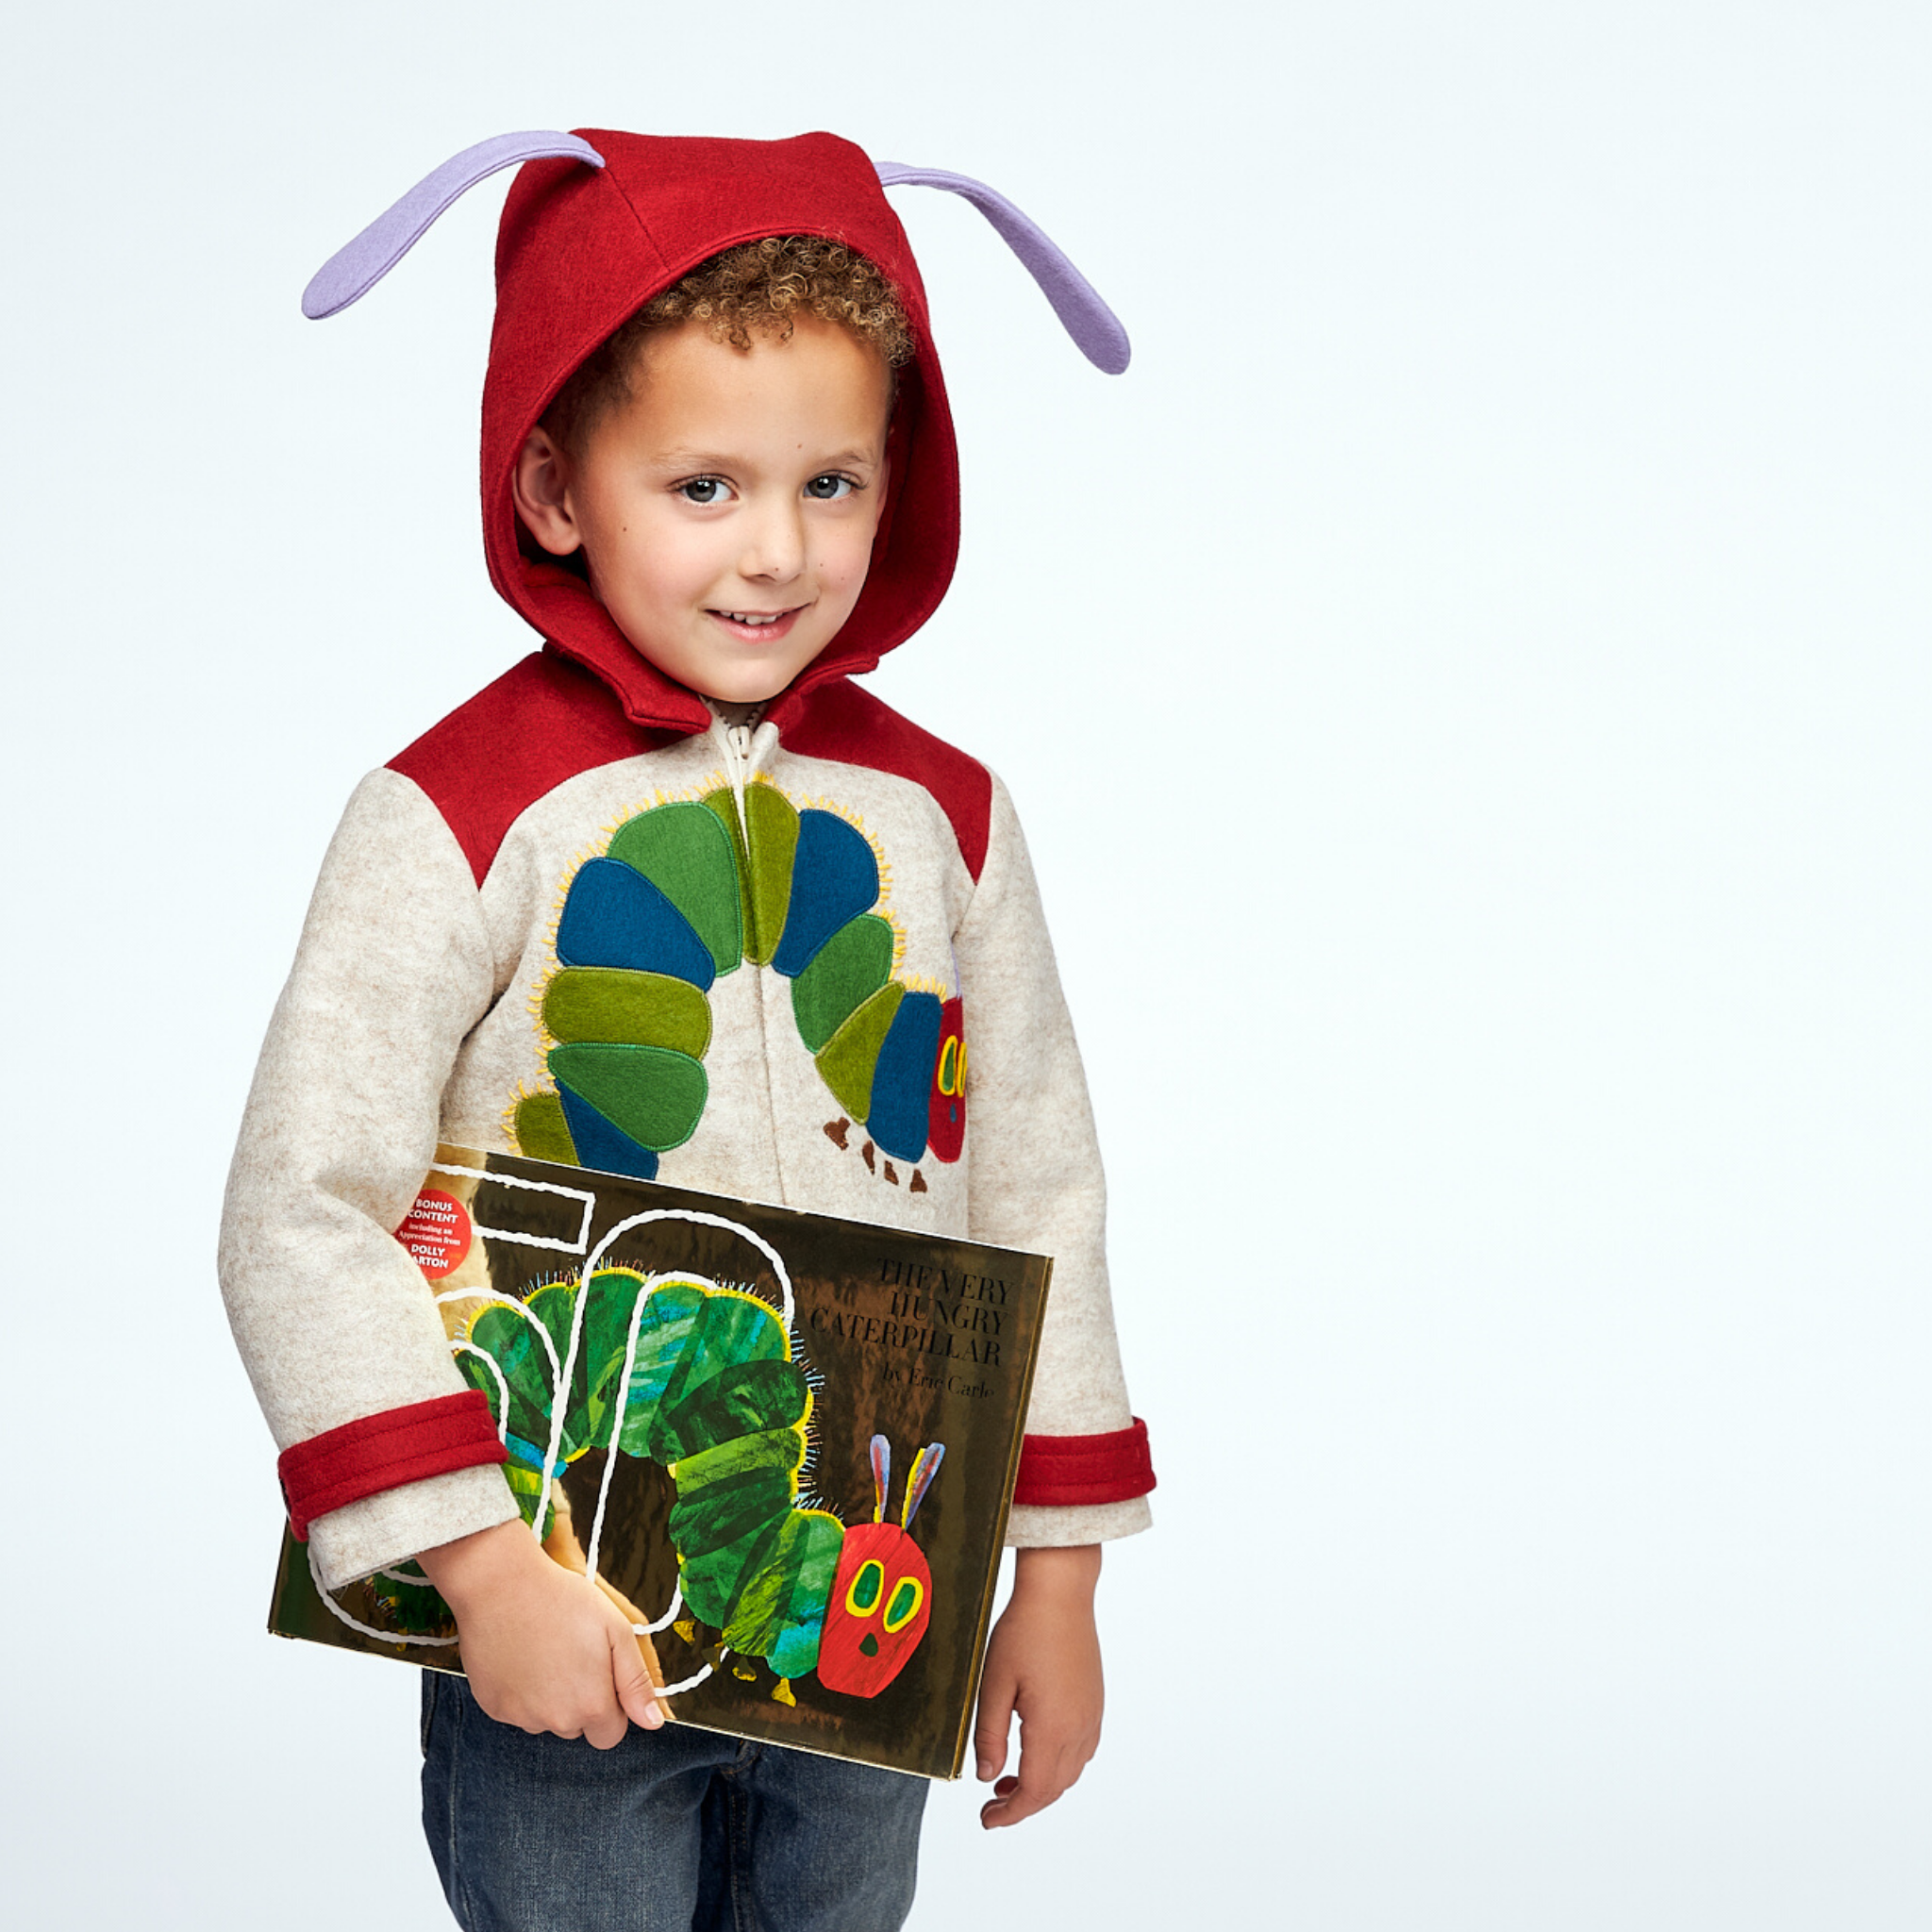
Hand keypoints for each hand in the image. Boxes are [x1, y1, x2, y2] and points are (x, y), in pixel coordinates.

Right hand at [415, 1518, 663, 1748]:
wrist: (503, 1586)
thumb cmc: (565, 1601)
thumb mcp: (617, 1631)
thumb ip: (637, 1682)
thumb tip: (654, 1722)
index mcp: (592, 1706)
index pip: (611, 1734)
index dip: (611, 1705)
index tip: (601, 1673)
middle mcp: (556, 1721)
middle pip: (578, 1727)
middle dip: (581, 1702)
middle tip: (573, 1656)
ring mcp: (521, 1717)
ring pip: (546, 1721)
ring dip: (550, 1699)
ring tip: (546, 1652)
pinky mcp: (494, 1707)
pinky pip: (516, 1711)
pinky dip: (521, 1693)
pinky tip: (521, 1658)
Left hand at [973, 1543, 1102, 1827]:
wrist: (1061, 1592)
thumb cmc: (1024, 1631)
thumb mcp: (994, 1684)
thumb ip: (989, 1735)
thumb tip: (986, 1776)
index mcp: (1053, 1728)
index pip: (1034, 1792)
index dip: (1010, 1813)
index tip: (986, 1820)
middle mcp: (1079, 1727)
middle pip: (1054, 1788)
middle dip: (1023, 1803)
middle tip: (992, 1805)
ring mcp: (1092, 1715)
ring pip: (1070, 1772)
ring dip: (1042, 1785)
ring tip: (1007, 1778)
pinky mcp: (1094, 1701)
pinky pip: (1081, 1749)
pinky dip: (1059, 1764)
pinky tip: (1036, 1750)